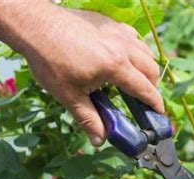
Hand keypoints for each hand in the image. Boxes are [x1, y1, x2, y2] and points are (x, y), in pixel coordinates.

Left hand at [0, 1, 162, 145]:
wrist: (34, 26)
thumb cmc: (49, 60)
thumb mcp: (69, 95)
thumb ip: (88, 119)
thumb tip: (99, 140)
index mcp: (115, 66)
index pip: (145, 88)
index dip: (155, 103)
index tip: (159, 114)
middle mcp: (122, 47)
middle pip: (152, 69)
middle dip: (152, 87)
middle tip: (143, 100)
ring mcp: (117, 32)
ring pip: (145, 51)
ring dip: (146, 67)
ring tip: (134, 79)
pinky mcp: (109, 23)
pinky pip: (133, 37)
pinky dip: (136, 49)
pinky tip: (123, 57)